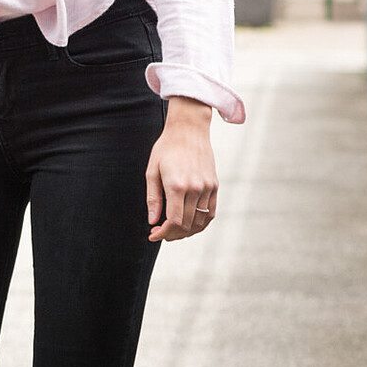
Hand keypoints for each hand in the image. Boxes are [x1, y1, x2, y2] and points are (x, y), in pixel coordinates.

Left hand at [147, 97, 217, 240]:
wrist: (189, 130)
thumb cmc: (166, 148)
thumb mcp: (152, 171)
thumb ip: (153, 198)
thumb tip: (152, 221)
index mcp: (177, 185)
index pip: (174, 221)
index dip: (163, 233)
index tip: (153, 235)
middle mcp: (195, 189)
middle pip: (187, 224)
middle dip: (172, 234)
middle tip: (160, 233)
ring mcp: (208, 188)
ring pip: (200, 221)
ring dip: (187, 231)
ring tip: (173, 231)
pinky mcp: (215, 186)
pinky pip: (211, 213)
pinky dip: (201, 223)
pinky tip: (190, 225)